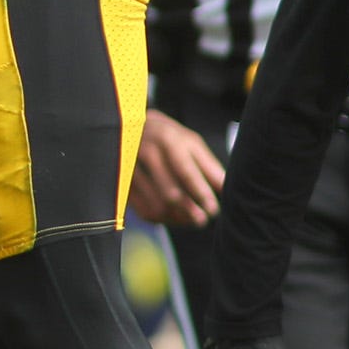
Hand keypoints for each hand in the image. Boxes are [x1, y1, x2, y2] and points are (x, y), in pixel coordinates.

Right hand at [127, 109, 226, 226]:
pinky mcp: (122, 184)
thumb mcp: (189, 142)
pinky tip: (174, 217)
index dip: (201, 192)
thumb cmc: (167, 137)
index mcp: (166, 139)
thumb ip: (207, 164)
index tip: (213, 209)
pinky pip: (143, 211)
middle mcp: (145, 152)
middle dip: (189, 210)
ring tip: (191, 219)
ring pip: (156, 206)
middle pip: (169, 192)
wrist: (129, 127)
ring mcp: (130, 169)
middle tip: (203, 220)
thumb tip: (225, 186)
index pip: (185, 171)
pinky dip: (162, 219)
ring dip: (177, 218)